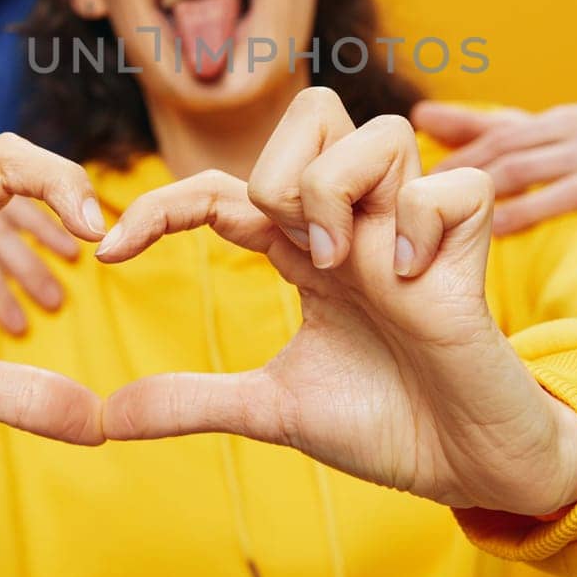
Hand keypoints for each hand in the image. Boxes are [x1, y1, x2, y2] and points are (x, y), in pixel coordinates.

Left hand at [95, 88, 576, 517]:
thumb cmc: (383, 423)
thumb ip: (193, 402)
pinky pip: (450, 184)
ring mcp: (412, 227)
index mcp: (305, 248)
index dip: (162, 205)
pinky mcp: (469, 246)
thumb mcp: (271, 409)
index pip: (225, 187)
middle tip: (287, 249)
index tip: (109, 252)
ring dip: (340, 189)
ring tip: (345, 262)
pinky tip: (410, 279)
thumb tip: (107, 415)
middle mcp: (356, 222)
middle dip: (279, 167)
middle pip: (313, 111)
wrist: (465, 466)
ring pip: (379, 129)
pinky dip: (420, 221)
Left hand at [412, 100, 576, 232]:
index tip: (427, 186)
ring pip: (574, 189)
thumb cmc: (559, 167)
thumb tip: (418, 113)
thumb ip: (473, 129)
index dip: (465, 161)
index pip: (506, 140)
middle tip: (446, 215)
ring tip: (494, 233)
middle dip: (486, 187)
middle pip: (531, 163)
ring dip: (533, 211)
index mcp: (569, 120)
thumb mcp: (522, 142)